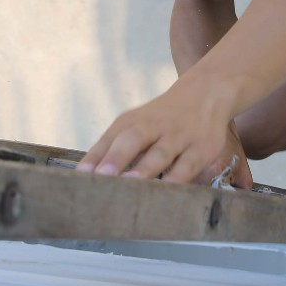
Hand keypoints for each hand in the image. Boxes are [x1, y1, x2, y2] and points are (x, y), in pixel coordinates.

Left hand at [76, 87, 239, 184]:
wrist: (207, 92)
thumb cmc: (162, 118)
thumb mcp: (136, 124)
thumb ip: (113, 148)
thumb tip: (86, 178)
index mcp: (132, 122)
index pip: (109, 140)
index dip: (94, 159)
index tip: (79, 178)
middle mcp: (154, 126)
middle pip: (133, 138)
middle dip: (117, 157)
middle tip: (103, 176)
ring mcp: (179, 137)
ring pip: (161, 153)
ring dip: (146, 168)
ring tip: (131, 184)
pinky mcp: (202, 149)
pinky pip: (189, 165)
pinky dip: (178, 179)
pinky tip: (167, 193)